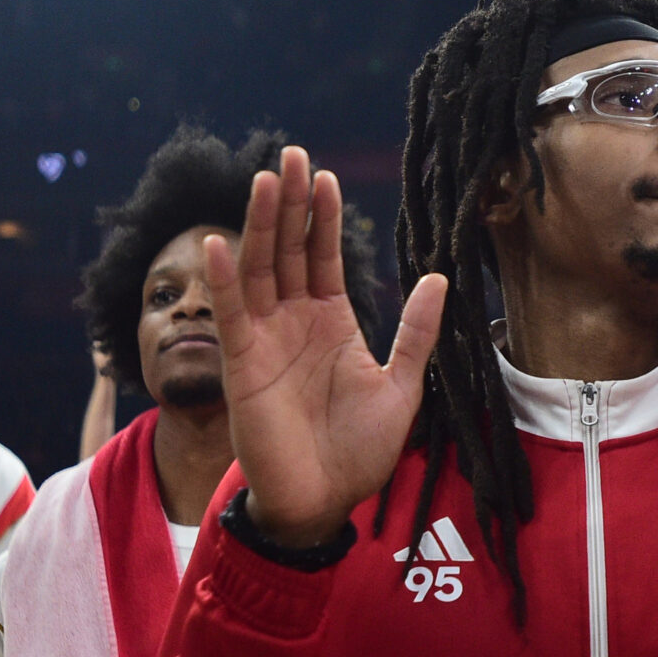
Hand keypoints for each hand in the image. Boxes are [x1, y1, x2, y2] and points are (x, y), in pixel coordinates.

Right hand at [207, 146, 446, 547]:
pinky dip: (225, 277)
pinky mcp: (241, 364)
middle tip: (290, 154)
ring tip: (265, 178)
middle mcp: (295, 322)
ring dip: (260, 223)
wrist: (326, 502)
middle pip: (288, 249)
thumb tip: (437, 278)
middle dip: (290, 202)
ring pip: (259, 269)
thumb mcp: (402, 385)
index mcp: (332, 322)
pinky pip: (232, 313)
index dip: (323, 217)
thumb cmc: (360, 451)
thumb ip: (415, 332)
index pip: (324, 256)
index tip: (326, 175)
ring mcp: (265, 340)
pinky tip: (221, 240)